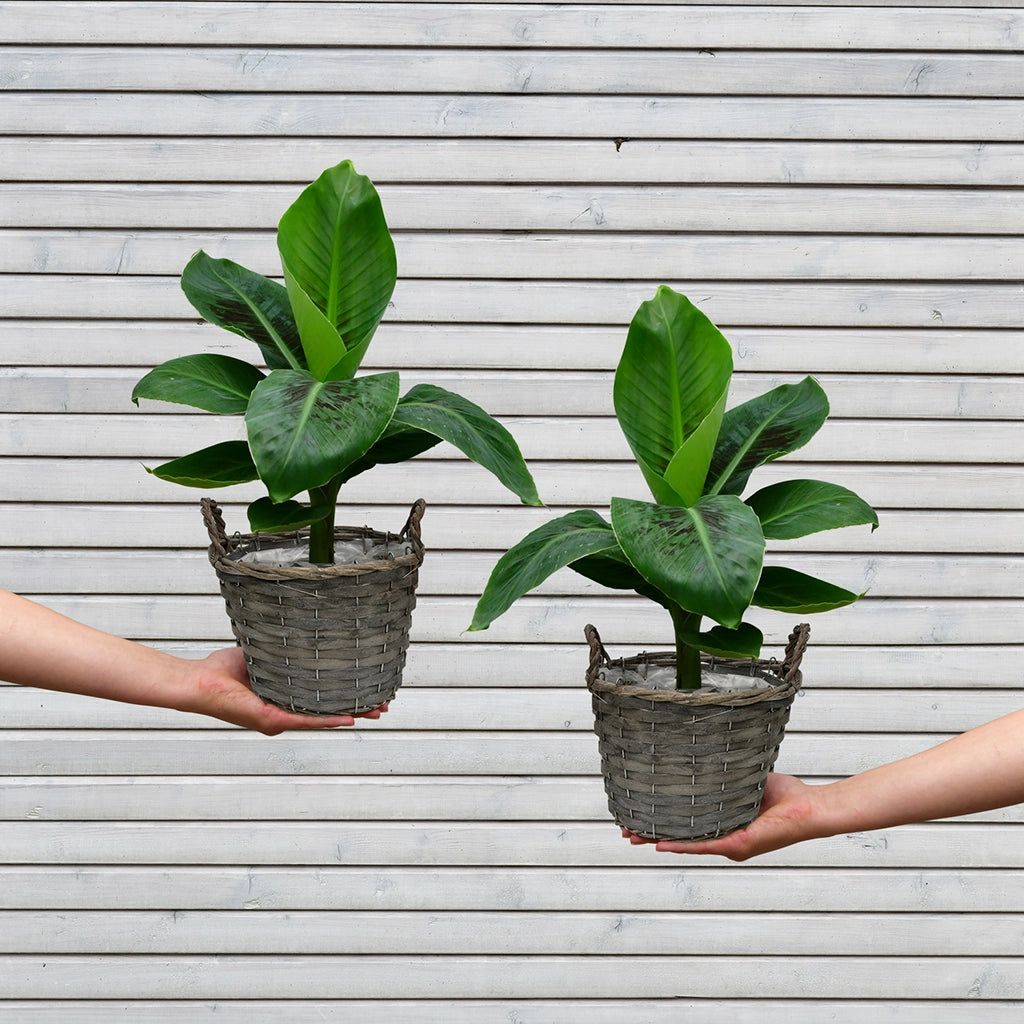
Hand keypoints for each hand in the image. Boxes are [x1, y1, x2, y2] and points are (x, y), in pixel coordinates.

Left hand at [183, 646, 387, 734]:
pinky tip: (348, 718)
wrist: (198, 682)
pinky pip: (306, 720)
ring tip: (375, 710)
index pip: (322, 700)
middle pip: (330, 712)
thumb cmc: (222, 671)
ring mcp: (279, 719)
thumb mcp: (262, 655)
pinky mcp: (271, 720)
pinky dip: (329, 719)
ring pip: (324, 718)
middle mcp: (285, 714)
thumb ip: (282, 647)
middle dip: (358, 708)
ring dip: (351, 714)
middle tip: (383, 704)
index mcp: (284, 700)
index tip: (369, 689)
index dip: (346, 697)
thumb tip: (301, 624)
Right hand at [622, 773, 820, 860]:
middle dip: (650, 834)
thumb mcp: (746, 780)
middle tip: (625, 830)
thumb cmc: (786, 796)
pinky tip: (660, 843)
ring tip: (633, 836)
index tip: (639, 815)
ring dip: (657, 840)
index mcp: (725, 825)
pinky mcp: (738, 845)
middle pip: (679, 838)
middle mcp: (724, 839)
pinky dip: (680, 845)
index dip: (662, 822)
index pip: (687, 825)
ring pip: (685, 844)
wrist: (810, 809)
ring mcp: (729, 844)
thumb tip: (706, 748)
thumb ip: (727, 772)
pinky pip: (703, 846)